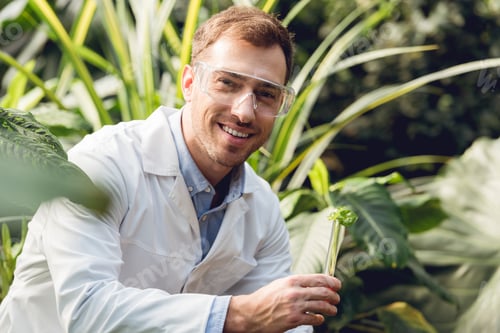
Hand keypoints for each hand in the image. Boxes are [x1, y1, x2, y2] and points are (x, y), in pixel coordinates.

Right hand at [223, 274, 340, 332]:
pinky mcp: (294, 319)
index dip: (332, 281)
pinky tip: (319, 318)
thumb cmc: (265, 298)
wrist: (251, 313)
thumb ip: (297, 283)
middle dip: (334, 296)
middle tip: (336, 298)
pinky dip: (320, 319)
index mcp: (292, 280)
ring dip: (331, 309)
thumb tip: (315, 283)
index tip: (337, 285)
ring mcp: (295, 306)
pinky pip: (314, 319)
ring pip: (322, 306)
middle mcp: (295, 292)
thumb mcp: (281, 284)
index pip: (319, 278)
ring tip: (333, 310)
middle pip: (324, 292)